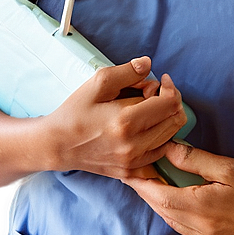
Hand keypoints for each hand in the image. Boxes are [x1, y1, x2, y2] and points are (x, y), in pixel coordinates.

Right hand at [43, 56, 186, 179]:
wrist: (58, 145)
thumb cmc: (76, 112)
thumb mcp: (97, 83)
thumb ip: (126, 71)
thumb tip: (148, 63)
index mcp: (126, 121)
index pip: (169, 103)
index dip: (170, 87)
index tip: (161, 81)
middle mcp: (133, 145)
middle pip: (175, 120)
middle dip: (169, 101)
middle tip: (153, 94)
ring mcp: (133, 161)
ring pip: (171, 136)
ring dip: (166, 119)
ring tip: (148, 109)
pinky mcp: (131, 171)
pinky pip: (160, 153)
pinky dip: (160, 136)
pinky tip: (146, 126)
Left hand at [122, 142, 233, 234]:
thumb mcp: (231, 167)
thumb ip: (196, 160)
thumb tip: (168, 149)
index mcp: (202, 208)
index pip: (159, 197)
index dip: (141, 184)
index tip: (128, 171)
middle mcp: (202, 229)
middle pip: (163, 210)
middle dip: (148, 192)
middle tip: (136, 173)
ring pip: (174, 222)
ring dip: (161, 204)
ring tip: (153, 184)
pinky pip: (188, 229)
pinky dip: (177, 214)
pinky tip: (178, 200)